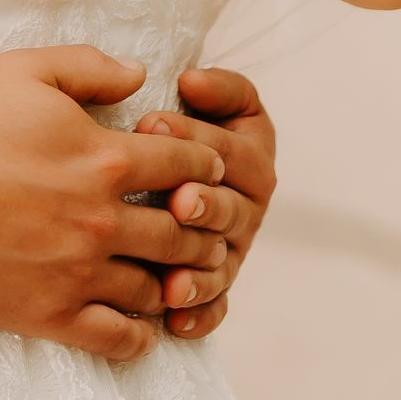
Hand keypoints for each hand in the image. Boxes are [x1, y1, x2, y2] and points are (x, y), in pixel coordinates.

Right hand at [0, 47, 231, 362]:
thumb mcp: (21, 71)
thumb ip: (90, 68)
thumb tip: (141, 75)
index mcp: (103, 157)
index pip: (189, 166)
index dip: (204, 165)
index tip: (201, 171)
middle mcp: (100, 219)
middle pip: (184, 233)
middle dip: (200, 228)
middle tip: (197, 227)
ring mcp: (76, 273)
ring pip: (157, 288)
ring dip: (171, 279)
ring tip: (169, 272)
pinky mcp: (47, 315)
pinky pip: (118, 339)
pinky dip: (139, 335)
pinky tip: (137, 321)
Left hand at [136, 65, 277, 341]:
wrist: (159, 169)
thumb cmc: (178, 127)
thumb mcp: (204, 97)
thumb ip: (212, 87)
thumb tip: (191, 81)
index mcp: (251, 155)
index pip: (234, 148)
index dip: (195, 135)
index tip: (149, 122)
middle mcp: (247, 205)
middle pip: (233, 210)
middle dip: (207, 205)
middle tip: (178, 202)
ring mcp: (232, 249)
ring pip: (223, 262)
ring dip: (201, 270)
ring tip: (174, 279)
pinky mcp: (215, 285)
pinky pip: (214, 306)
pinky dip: (198, 314)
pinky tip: (174, 318)